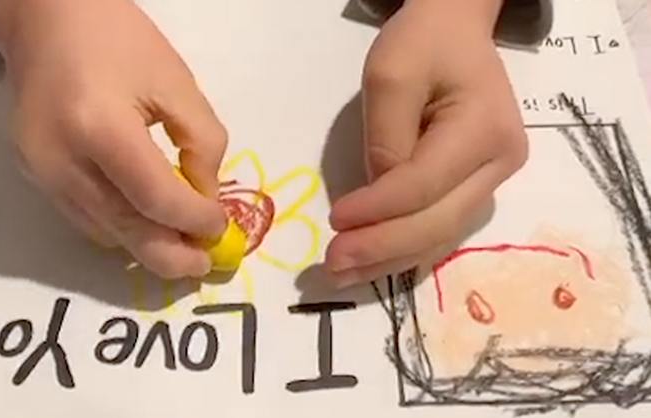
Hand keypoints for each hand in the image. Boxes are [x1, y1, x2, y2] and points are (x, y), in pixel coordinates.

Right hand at [0, 0, 227, 277]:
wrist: (46, 19)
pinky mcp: (35, 176)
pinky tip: (147, 223)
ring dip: (148, 247)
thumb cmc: (119, 41)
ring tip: (184, 247)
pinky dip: (121, 230)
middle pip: (125, 231)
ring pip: (104, 234)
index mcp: (100, 128)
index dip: (195, 221)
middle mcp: (62, 162)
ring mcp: (42, 173)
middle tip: (205, 266)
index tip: (221, 227)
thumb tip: (205, 199)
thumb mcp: (176, 82)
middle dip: (172, 257)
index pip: (156, 199)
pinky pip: (85, 220)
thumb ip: (202, 143)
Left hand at [325, 0, 527, 286]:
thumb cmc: (423, 42)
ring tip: (345, 274)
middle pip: (438, 222)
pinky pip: (441, 225)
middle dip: (382, 248)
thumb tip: (377, 197)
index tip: (334, 221)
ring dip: (391, 258)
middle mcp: (500, 162)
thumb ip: (384, 139)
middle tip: (334, 265)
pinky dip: (405, 246)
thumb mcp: (389, 74)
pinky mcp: (478, 185)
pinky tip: (373, 262)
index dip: (378, 210)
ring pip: (441, 233)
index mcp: (484, 129)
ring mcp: (494, 178)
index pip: (423, 186)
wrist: (456, 29)